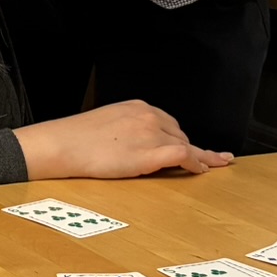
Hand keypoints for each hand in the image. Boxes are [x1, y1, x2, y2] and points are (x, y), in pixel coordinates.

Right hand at [13, 101, 232, 179]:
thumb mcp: (106, 124)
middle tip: (205, 160)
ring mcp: (151, 133)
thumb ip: (126, 129)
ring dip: (199, 156)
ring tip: (213, 164)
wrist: (63, 144)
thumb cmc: (76, 139)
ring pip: (185, 144)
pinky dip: (197, 162)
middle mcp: (148, 116)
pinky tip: (203, 169)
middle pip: (178, 133)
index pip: (166, 123)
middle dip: (189, 148)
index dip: (179, 137)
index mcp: (137, 107)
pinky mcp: (151, 152)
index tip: (193, 143)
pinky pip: (184, 155)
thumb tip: (132, 143)